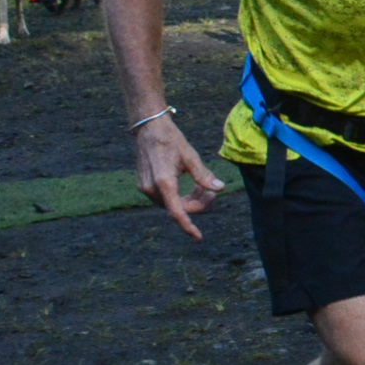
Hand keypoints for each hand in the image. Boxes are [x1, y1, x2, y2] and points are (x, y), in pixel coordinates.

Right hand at [131, 118, 227, 241]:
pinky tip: (191, 184)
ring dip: (189, 200)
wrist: (148, 127)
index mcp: (164, 183)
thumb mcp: (190, 157)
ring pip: (171, 204)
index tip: (198, 237)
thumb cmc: (170, 140)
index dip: (188, 226)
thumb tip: (220, 188)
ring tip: (202, 186)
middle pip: (177, 209)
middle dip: (197, 205)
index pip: (177, 213)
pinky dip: (179, 195)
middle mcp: (152, 189)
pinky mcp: (144, 185)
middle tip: (212, 193)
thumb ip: (204, 175)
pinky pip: (165, 198)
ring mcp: (146, 188)